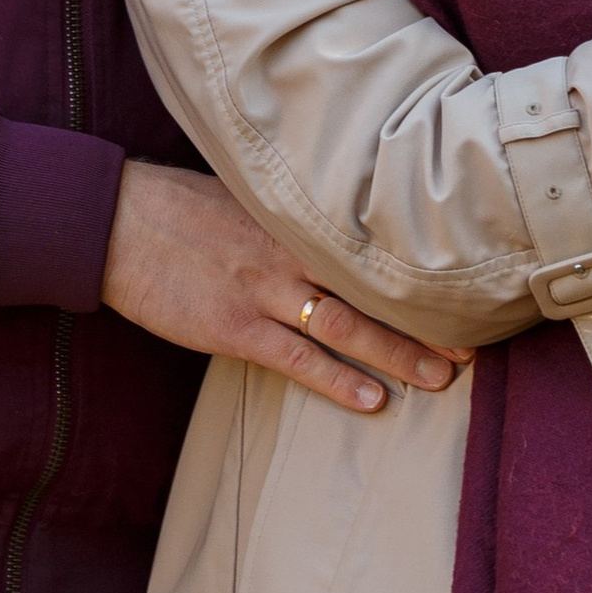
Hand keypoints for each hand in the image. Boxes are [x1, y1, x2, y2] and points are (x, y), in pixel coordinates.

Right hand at [100, 164, 464, 414]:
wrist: (116, 221)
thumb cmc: (177, 204)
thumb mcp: (244, 193)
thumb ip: (290, 212)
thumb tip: (331, 219)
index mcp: (295, 217)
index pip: (372, 243)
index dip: (418, 269)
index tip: (463, 282)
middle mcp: (289, 250)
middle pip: (373, 286)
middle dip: (426, 317)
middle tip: (475, 341)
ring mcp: (262, 289)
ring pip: (346, 324)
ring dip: (397, 353)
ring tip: (442, 377)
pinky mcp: (233, 326)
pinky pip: (296, 357)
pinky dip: (337, 379)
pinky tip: (373, 399)